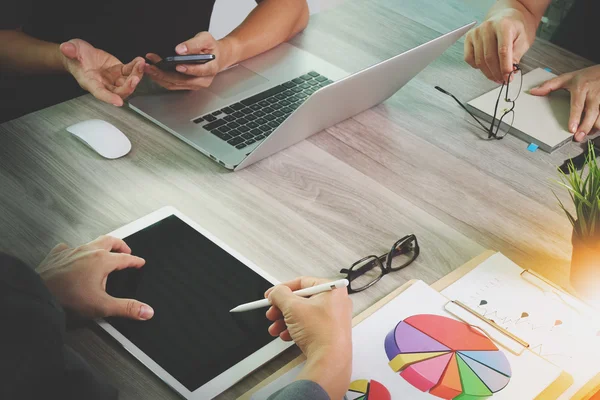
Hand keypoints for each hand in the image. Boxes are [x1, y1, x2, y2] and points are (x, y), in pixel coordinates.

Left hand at [38, 236, 153, 320]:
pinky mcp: (57, 255)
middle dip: (120, 245)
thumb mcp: (102, 306)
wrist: (38, 294)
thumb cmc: (67, 299)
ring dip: (101, 245)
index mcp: (102, 261)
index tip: (140, 262)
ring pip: (91, 242)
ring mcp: (71, 251)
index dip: (135, 261)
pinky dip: (75, 250)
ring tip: (104, 251)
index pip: (125, 258)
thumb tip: (147, 311)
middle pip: (110, 241)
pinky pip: (69, 247)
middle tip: (126, 250)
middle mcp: (88, 251)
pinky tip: (74, 256)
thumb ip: (127, 308)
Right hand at [60, 39, 144, 105]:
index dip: (109, 98)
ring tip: (141, 65)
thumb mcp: (71, 50)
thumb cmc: (75, 56)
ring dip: (136, 75)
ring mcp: (113, 79)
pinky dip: (136, 67)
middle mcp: (104, 84)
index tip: (118, 102)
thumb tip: (66, 48)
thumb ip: (70, 50)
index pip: (100, 93)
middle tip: (135, 78)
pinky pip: (130, 72)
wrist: (80, 54)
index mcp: (90, 82)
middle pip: (119, 91)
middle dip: (128, 87)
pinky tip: (139, 61)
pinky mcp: (119, 71)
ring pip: (127, 82)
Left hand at [144, 32, 234, 90]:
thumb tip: (180, 50)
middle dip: (164, 74)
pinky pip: (172, 85)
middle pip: (182, 80)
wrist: (215, 56)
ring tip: (148, 67)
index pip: (200, 71)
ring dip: (159, 77)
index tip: (177, 65)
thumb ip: (194, 44)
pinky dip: (161, 79)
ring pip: (175, 84)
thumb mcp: (206, 39)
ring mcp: (195, 85)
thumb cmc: (210, 47)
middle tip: (151, 66)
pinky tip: (153, 71)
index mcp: (211, 68)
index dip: (188, 69)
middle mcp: (203, 80)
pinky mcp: (187, 86)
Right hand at [266, 277, 352, 398]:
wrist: (330, 359)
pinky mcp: (329, 333)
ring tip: (275, 328)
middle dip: (282, 308)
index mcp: (331, 290)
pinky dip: (295, 329)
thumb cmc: (321, 332)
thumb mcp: (293, 307)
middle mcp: (335, 302)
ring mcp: (333, 318)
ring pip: (303, 314)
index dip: (284, 288)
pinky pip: (308, 326)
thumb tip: (275, 292)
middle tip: (272, 312)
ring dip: (285, 320)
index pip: (303, 282)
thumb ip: (280, 295)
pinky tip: (285, 335)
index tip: (272, 294)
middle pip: (301, 299)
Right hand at [465, 9, 535, 82]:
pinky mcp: (468, 38)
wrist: (507, 17)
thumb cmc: (516, 28)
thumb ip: (516, 55)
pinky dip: (477, 67)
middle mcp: (487, 27)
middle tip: (503, 80)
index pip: (502, 51)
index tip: (508, 78)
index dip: (505, 68)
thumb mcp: (524, 40)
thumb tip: (509, 71)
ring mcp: (476, 33)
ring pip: (479, 61)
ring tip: (496, 77)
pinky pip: (469, 58)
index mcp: (503, 25)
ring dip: (488, 73)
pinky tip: (486, 67)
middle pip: (489, 58)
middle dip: (497, 73)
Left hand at [530, 65, 599, 140]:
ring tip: (587, 134)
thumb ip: (550, 85)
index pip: (577, 105)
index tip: (571, 129)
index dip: (575, 118)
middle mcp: (594, 93)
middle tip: (578, 137)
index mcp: (581, 88)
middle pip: (591, 113)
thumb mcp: (567, 78)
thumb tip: (534, 91)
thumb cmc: (586, 76)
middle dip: (585, 127)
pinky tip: (595, 128)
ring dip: (594, 127)